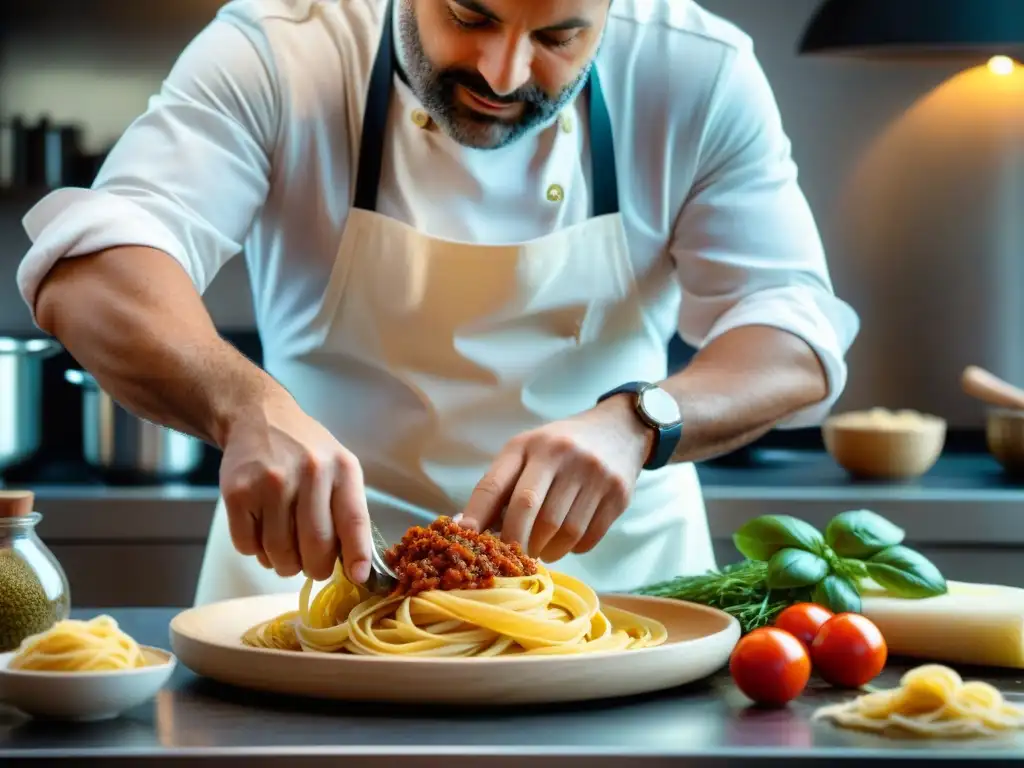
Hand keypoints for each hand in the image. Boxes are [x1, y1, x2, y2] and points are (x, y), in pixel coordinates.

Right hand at [218, 391, 371, 583]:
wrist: (258, 417)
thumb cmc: (305, 449)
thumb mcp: (339, 466)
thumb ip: (348, 509)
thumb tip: (357, 565)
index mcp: (342, 468)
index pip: (354, 520)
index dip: (357, 555)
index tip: (357, 578)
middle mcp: (309, 473)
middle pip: (316, 546)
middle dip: (315, 568)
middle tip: (312, 566)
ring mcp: (271, 482)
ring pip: (280, 552)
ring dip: (283, 564)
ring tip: (285, 549)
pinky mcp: (237, 492)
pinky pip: (247, 546)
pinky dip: (255, 551)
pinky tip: (261, 531)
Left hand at [458, 395, 652, 561]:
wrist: (620, 430)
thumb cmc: (560, 448)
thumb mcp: (528, 453)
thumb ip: (501, 487)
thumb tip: (469, 529)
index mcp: (528, 444)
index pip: (494, 484)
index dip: (477, 515)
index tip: (467, 540)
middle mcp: (560, 453)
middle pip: (528, 509)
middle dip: (515, 541)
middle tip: (513, 557)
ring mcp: (593, 473)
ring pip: (562, 530)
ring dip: (547, 550)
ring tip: (542, 550)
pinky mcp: (618, 494)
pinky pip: (588, 537)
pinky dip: (573, 548)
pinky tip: (568, 541)